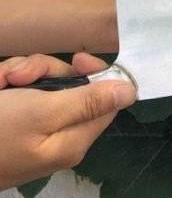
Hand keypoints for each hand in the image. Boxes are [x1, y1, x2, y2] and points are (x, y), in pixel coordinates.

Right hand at [0, 53, 135, 189]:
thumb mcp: (42, 112)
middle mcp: (57, 134)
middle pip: (72, 85)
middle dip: (45, 71)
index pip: (106, 98)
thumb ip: (88, 101)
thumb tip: (132, 92)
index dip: (95, 72)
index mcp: (74, 139)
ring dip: (21, 73)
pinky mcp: (11, 119)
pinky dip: (5, 81)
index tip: (76, 58)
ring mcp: (32, 127)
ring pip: (43, 82)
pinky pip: (20, 88)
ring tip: (1, 82)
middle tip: (20, 75)